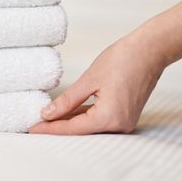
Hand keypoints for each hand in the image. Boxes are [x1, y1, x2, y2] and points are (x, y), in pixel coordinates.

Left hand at [29, 33, 165, 134]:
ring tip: (46, 120)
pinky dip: (82, 115)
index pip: (72, 128)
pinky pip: (98, 119)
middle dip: (57, 128)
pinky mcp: (125, 114)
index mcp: (109, 118)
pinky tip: (66, 113)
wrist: (150, 50)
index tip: (31, 129)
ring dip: (69, 122)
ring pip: (89, 125)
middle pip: (81, 130)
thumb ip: (68, 100)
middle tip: (34, 126)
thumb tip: (47, 114)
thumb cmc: (123, 60)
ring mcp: (124, 121)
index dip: (50, 129)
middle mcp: (119, 125)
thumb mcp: (89, 80)